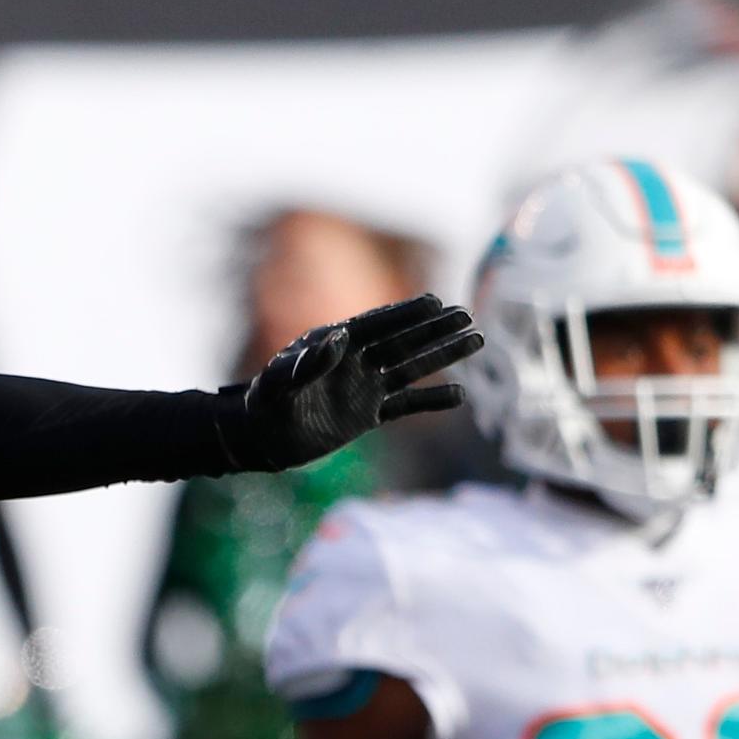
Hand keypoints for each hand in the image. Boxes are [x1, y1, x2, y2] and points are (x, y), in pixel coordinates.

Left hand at [230, 295, 483, 471]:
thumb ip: (306, 362)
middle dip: (434, 329)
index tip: (436, 302)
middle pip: (403, 341)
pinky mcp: (368, 414)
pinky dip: (431, 400)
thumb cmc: (264, 402)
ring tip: (476, 340)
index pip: (377, 325)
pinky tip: (459, 395)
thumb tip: (337, 338)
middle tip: (468, 314)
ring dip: (442, 356)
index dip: (406, 314)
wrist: (261, 436)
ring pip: (411, 368)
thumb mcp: (278, 381)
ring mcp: (365, 386)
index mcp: (335, 344)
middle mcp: (356, 361)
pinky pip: (406, 404)